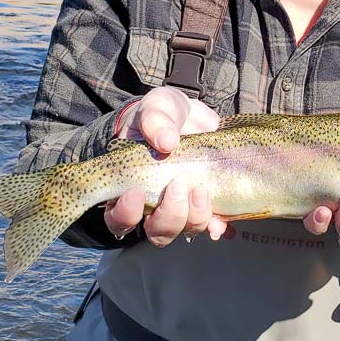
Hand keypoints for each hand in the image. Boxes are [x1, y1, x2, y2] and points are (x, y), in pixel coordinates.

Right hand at [103, 87, 228, 245]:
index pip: (118, 217)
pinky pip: (212, 226)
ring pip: (185, 230)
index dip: (125, 214)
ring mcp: (182, 207)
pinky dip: (216, 226)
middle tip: (178, 185)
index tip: (136, 193)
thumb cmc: (163, 116)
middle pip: (156, 231)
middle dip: (169, 216)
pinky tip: (220, 222)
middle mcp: (154, 205)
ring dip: (195, 217)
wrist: (191, 116)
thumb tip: (166, 141)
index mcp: (129, 188)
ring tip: (201, 190)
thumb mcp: (156, 108)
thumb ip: (155, 121)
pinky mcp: (207, 204)